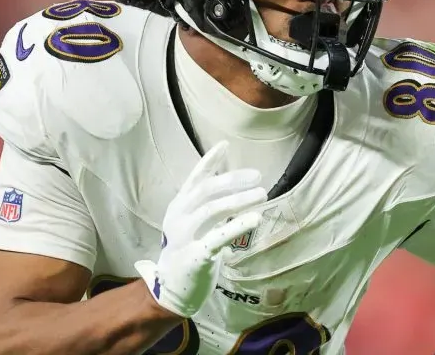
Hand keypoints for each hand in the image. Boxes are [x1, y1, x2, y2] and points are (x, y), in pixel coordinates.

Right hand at [135, 141, 264, 317]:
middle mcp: (179, 217)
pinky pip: (217, 237)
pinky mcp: (195, 255)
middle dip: (233, 180)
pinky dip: (237, 226)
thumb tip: (230, 176)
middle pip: (206, 190)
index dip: (210, 160)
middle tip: (257, 175)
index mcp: (179, 206)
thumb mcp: (195, 221)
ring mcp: (185, 236)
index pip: (195, 177)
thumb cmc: (189, 250)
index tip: (225, 144)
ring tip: (262, 194)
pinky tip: (255, 219)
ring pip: (212, 209)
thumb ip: (209, 200)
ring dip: (240, 199)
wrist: (172, 289)